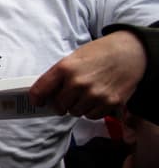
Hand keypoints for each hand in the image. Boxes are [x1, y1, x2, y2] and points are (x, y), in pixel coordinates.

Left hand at [30, 31, 146, 117]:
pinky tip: (96, 99)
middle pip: (58, 106)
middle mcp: (78, 82)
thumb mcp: (74, 58)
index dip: (36, 99)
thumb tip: (46, 93)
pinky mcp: (111, 102)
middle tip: (67, 98)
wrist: (132, 51)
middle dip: (60, 103)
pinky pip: (92, 116)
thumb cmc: (101, 53)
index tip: (37, 102)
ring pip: (75, 112)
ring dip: (77, 107)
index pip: (40, 91)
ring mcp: (95, 94)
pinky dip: (92, 111)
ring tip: (85, 95)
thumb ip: (59, 75)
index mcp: (65, 68)